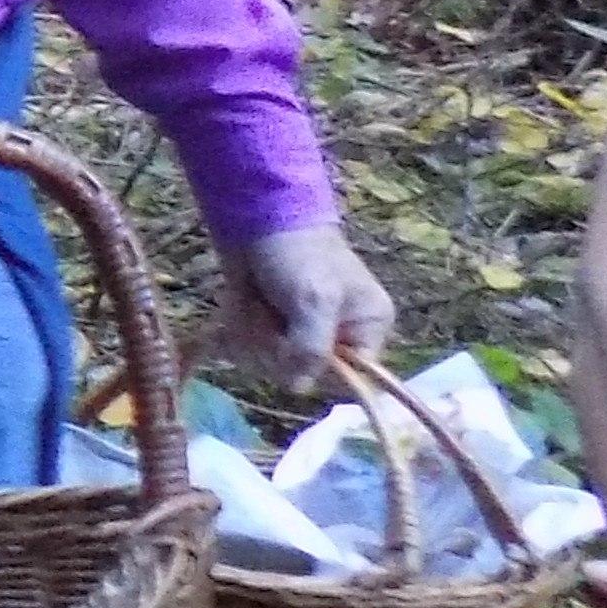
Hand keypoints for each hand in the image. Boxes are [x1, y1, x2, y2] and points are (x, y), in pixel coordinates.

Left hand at [218, 225, 392, 387]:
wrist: (256, 219)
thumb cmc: (298, 254)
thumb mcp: (315, 299)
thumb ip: (313, 346)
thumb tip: (300, 388)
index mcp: (368, 329)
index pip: (358, 381)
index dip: (324, 376)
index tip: (297, 356)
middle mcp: (337, 338)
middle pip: (305, 377)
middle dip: (278, 349)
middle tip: (270, 315)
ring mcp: (298, 336)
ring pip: (270, 367)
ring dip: (254, 337)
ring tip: (255, 302)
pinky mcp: (266, 331)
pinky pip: (249, 353)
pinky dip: (238, 332)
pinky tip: (239, 306)